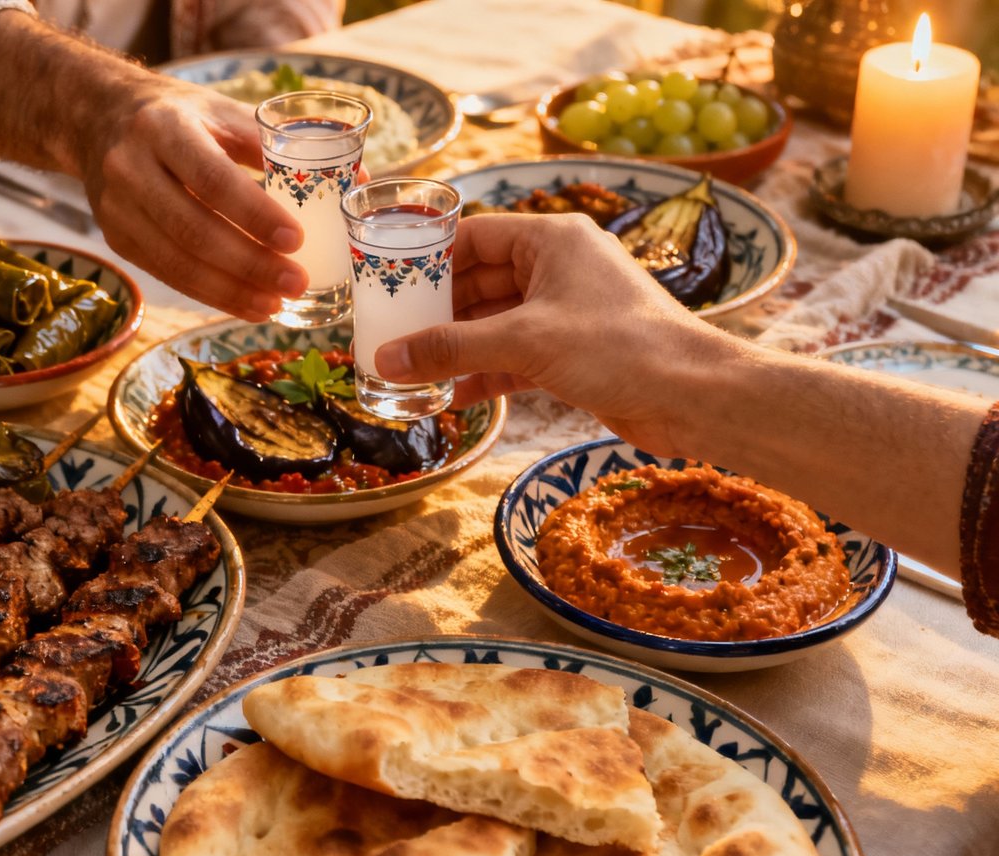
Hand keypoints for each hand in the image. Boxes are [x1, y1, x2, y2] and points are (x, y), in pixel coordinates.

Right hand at [76, 79, 307, 321]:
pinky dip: (211, 295)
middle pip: (194, 229)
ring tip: (276, 303)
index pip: (212, 178)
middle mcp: (131, 167)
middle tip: (296, 282)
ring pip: (177, 261)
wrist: (97, 118)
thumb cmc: (176, 115)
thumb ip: (275, 144)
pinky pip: (167, 274)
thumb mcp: (219, 112)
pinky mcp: (116, 237)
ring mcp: (116, 207)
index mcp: (163, 127)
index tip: (296, 240)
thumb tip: (354, 179)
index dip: (255, 214)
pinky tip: (247, 304)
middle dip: (250, 263)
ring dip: (231, 290)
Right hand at [372, 213, 744, 455]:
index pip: (475, 236)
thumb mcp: (523, 342)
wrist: (694, 396)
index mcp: (552, 240)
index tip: (389, 283)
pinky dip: (485, 373)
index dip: (430, 259)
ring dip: (458, 347)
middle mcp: (559, 268)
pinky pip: (515, 356)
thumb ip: (450, 348)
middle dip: (438, 311)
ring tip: (410, 369)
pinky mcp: (575, 353)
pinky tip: (451, 396)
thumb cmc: (619, 347)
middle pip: (481, 281)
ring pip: (496, 323)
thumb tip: (386, 359)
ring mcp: (568, 311)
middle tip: (390, 333)